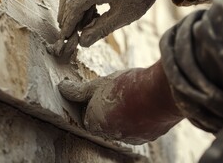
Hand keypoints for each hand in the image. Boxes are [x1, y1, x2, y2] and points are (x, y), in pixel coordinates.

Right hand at [58, 0, 184, 46]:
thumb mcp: (124, 16)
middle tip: (69, 32)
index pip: (74, 5)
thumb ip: (101, 29)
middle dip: (66, 15)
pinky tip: (92, 11)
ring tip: (83, 24)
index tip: (65, 37)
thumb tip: (82, 42)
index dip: (68, 23)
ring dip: (74, 7)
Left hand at [58, 60, 182, 144]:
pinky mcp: (150, 136)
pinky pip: (143, 128)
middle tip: (118, 92)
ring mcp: (132, 138)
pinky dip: (143, 118)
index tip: (101, 92)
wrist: (160, 94)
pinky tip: (146, 103)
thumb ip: (79, 90)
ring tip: (133, 96)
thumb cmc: (125, 87)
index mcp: (95, 123)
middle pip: (107, 123)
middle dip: (110, 110)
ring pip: (126, 127)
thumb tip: (63, 89)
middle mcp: (112, 136)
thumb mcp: (98, 84)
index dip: (93, 103)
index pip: (88, 117)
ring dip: (127, 115)